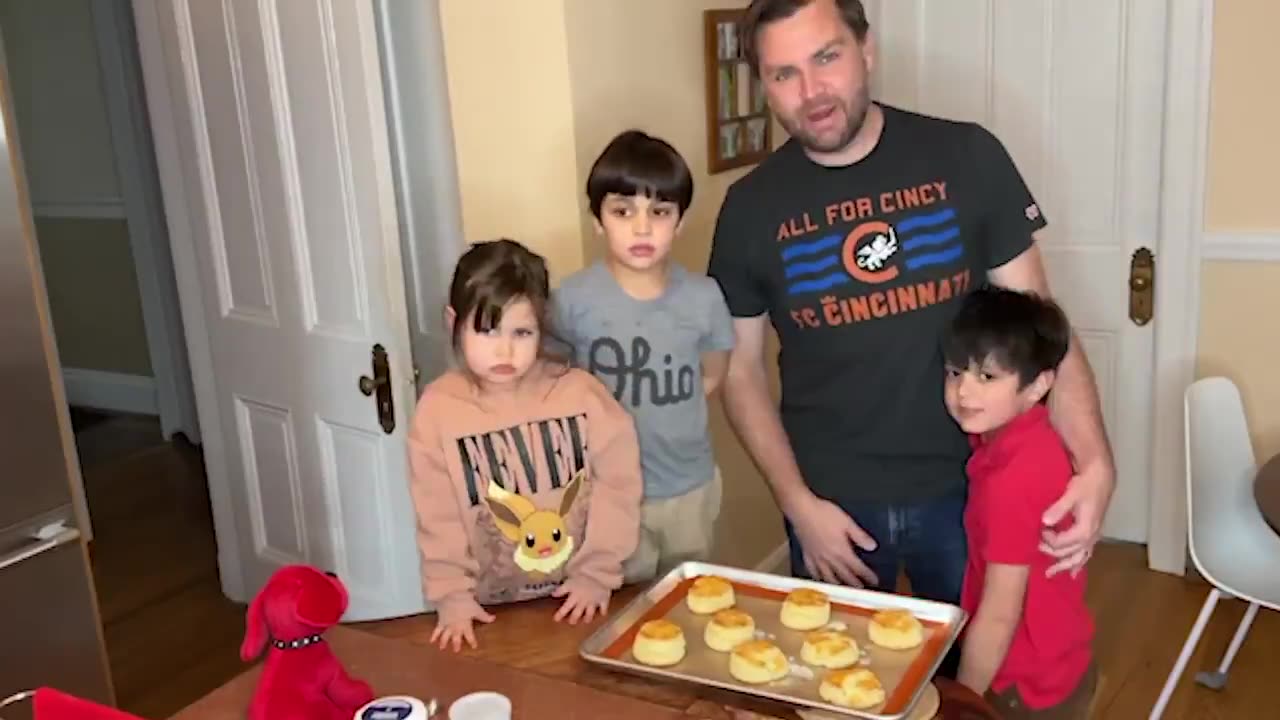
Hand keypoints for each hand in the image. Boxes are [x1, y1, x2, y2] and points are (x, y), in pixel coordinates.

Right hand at [429, 597, 494, 651]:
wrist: (451, 595)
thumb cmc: (465, 602)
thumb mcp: (476, 609)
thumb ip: (484, 616)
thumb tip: (493, 619)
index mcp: (465, 625)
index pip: (470, 636)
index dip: (472, 642)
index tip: (474, 647)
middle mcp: (456, 627)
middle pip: (456, 638)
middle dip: (456, 644)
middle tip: (456, 651)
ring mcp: (447, 625)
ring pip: (445, 636)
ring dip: (444, 642)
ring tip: (442, 648)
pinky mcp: (440, 621)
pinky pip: (436, 630)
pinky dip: (434, 636)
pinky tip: (431, 641)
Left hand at [553, 577, 610, 623]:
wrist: (599, 574)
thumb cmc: (582, 574)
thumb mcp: (569, 580)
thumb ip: (561, 589)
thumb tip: (553, 594)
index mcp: (574, 597)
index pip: (565, 608)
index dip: (560, 614)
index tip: (556, 619)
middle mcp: (583, 602)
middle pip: (577, 613)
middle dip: (574, 619)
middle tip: (571, 622)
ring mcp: (594, 602)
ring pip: (590, 613)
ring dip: (587, 618)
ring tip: (586, 621)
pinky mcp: (604, 599)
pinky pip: (603, 607)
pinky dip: (603, 611)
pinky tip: (603, 614)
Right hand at [785, 492, 878, 587]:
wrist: (801, 510)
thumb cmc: (825, 514)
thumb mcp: (847, 522)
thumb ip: (859, 536)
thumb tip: (873, 547)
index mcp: (842, 551)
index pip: (857, 567)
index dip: (867, 575)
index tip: (875, 581)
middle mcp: (830, 559)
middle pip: (844, 575)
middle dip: (854, 583)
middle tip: (862, 589)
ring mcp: (817, 558)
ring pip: (828, 576)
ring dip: (837, 584)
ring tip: (843, 589)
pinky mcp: (806, 554)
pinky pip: (812, 570)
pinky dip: (817, 577)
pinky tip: (819, 579)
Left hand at [1039, 460, 1113, 577]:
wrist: (1101, 477)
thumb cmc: (1086, 484)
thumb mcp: (1071, 494)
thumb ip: (1058, 509)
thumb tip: (1045, 522)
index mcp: (1084, 529)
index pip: (1061, 543)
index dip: (1047, 540)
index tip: (1039, 530)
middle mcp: (1091, 536)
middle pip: (1069, 554)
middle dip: (1052, 554)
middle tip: (1036, 549)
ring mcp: (1093, 536)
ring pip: (1079, 558)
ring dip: (1065, 566)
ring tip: (1051, 574)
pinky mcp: (1093, 533)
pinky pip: (1087, 553)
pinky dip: (1079, 563)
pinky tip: (1073, 573)